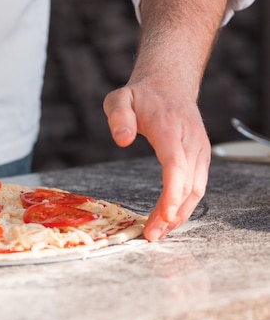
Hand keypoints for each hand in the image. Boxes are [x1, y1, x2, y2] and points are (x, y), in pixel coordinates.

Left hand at [103, 77, 210, 241]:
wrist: (169, 84)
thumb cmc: (142, 95)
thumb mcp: (120, 98)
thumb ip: (118, 117)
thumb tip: (122, 139)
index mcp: (170, 128)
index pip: (176, 165)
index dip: (172, 192)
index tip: (163, 215)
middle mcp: (191, 141)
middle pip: (188, 184)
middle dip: (171, 213)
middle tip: (151, 235)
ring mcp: (199, 150)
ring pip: (197, 189)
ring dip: (180, 214)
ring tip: (158, 232)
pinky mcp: (200, 157)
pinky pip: (197, 185)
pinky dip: (185, 205)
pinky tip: (170, 219)